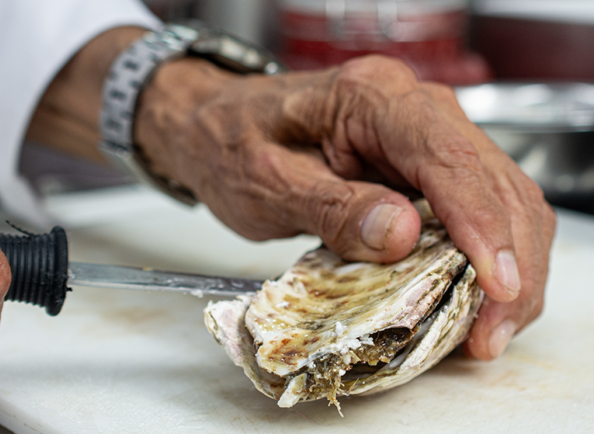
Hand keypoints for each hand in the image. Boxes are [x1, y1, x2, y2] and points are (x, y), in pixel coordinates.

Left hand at [134, 55, 555, 359]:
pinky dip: (487, 259)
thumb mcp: (265, 181)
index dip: (481, 224)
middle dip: (508, 262)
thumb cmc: (232, 144)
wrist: (219, 128)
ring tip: (490, 328)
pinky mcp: (425, 170)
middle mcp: (412, 108)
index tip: (496, 284)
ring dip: (509, 267)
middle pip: (493, 180)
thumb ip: (330, 207)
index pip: (446, 157)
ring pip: (501, 198)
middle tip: (492, 330)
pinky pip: (478, 212)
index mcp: (370, 98)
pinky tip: (478, 301)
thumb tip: (401, 236)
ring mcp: (425, 138)